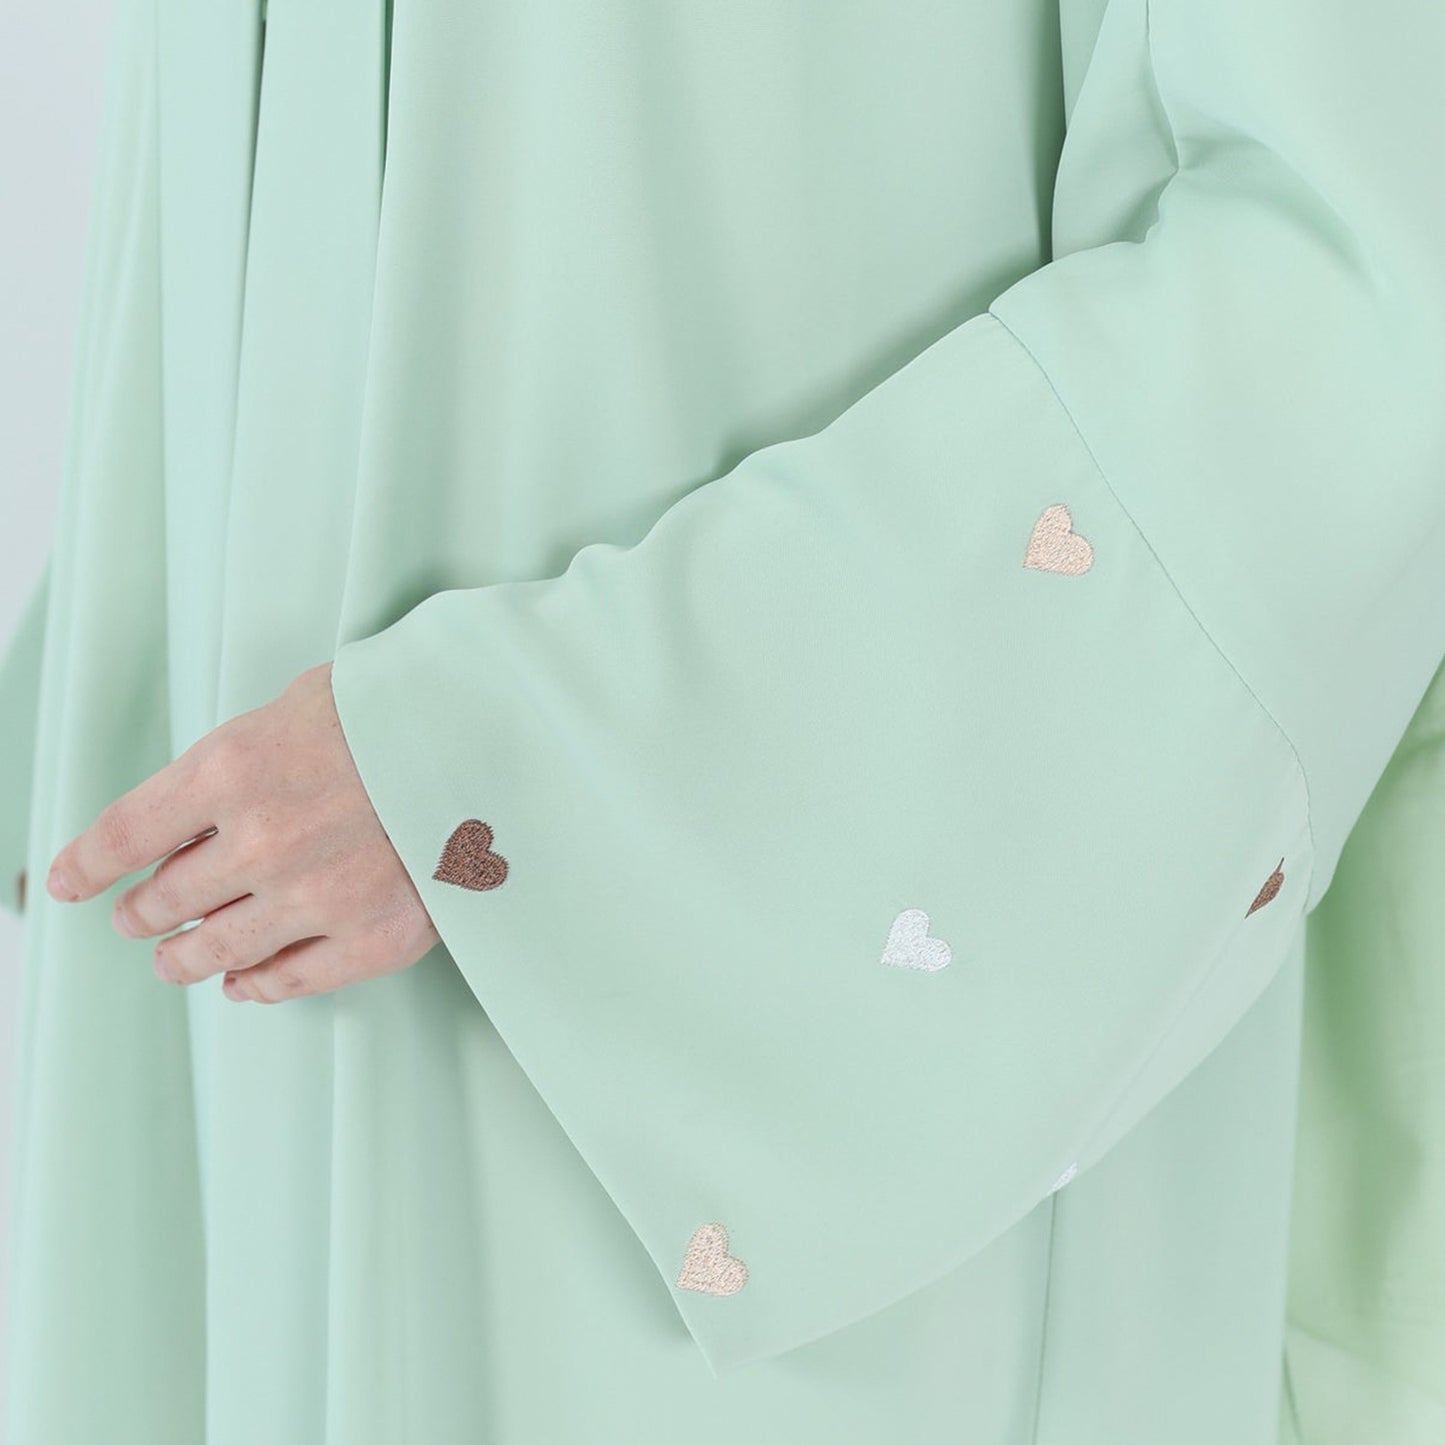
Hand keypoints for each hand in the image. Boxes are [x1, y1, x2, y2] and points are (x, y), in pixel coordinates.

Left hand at [44, 662, 440, 1002]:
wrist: (500, 735)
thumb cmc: (402, 706)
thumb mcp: (299, 702)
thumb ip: (238, 760)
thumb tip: (193, 813)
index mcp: (233, 768)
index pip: (125, 833)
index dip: (86, 866)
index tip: (68, 883)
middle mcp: (263, 840)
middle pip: (164, 899)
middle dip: (140, 911)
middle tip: (136, 916)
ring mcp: (319, 896)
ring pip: (217, 950)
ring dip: (183, 958)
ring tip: (175, 959)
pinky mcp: (374, 935)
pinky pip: (292, 980)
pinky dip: (257, 985)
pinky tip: (243, 981)